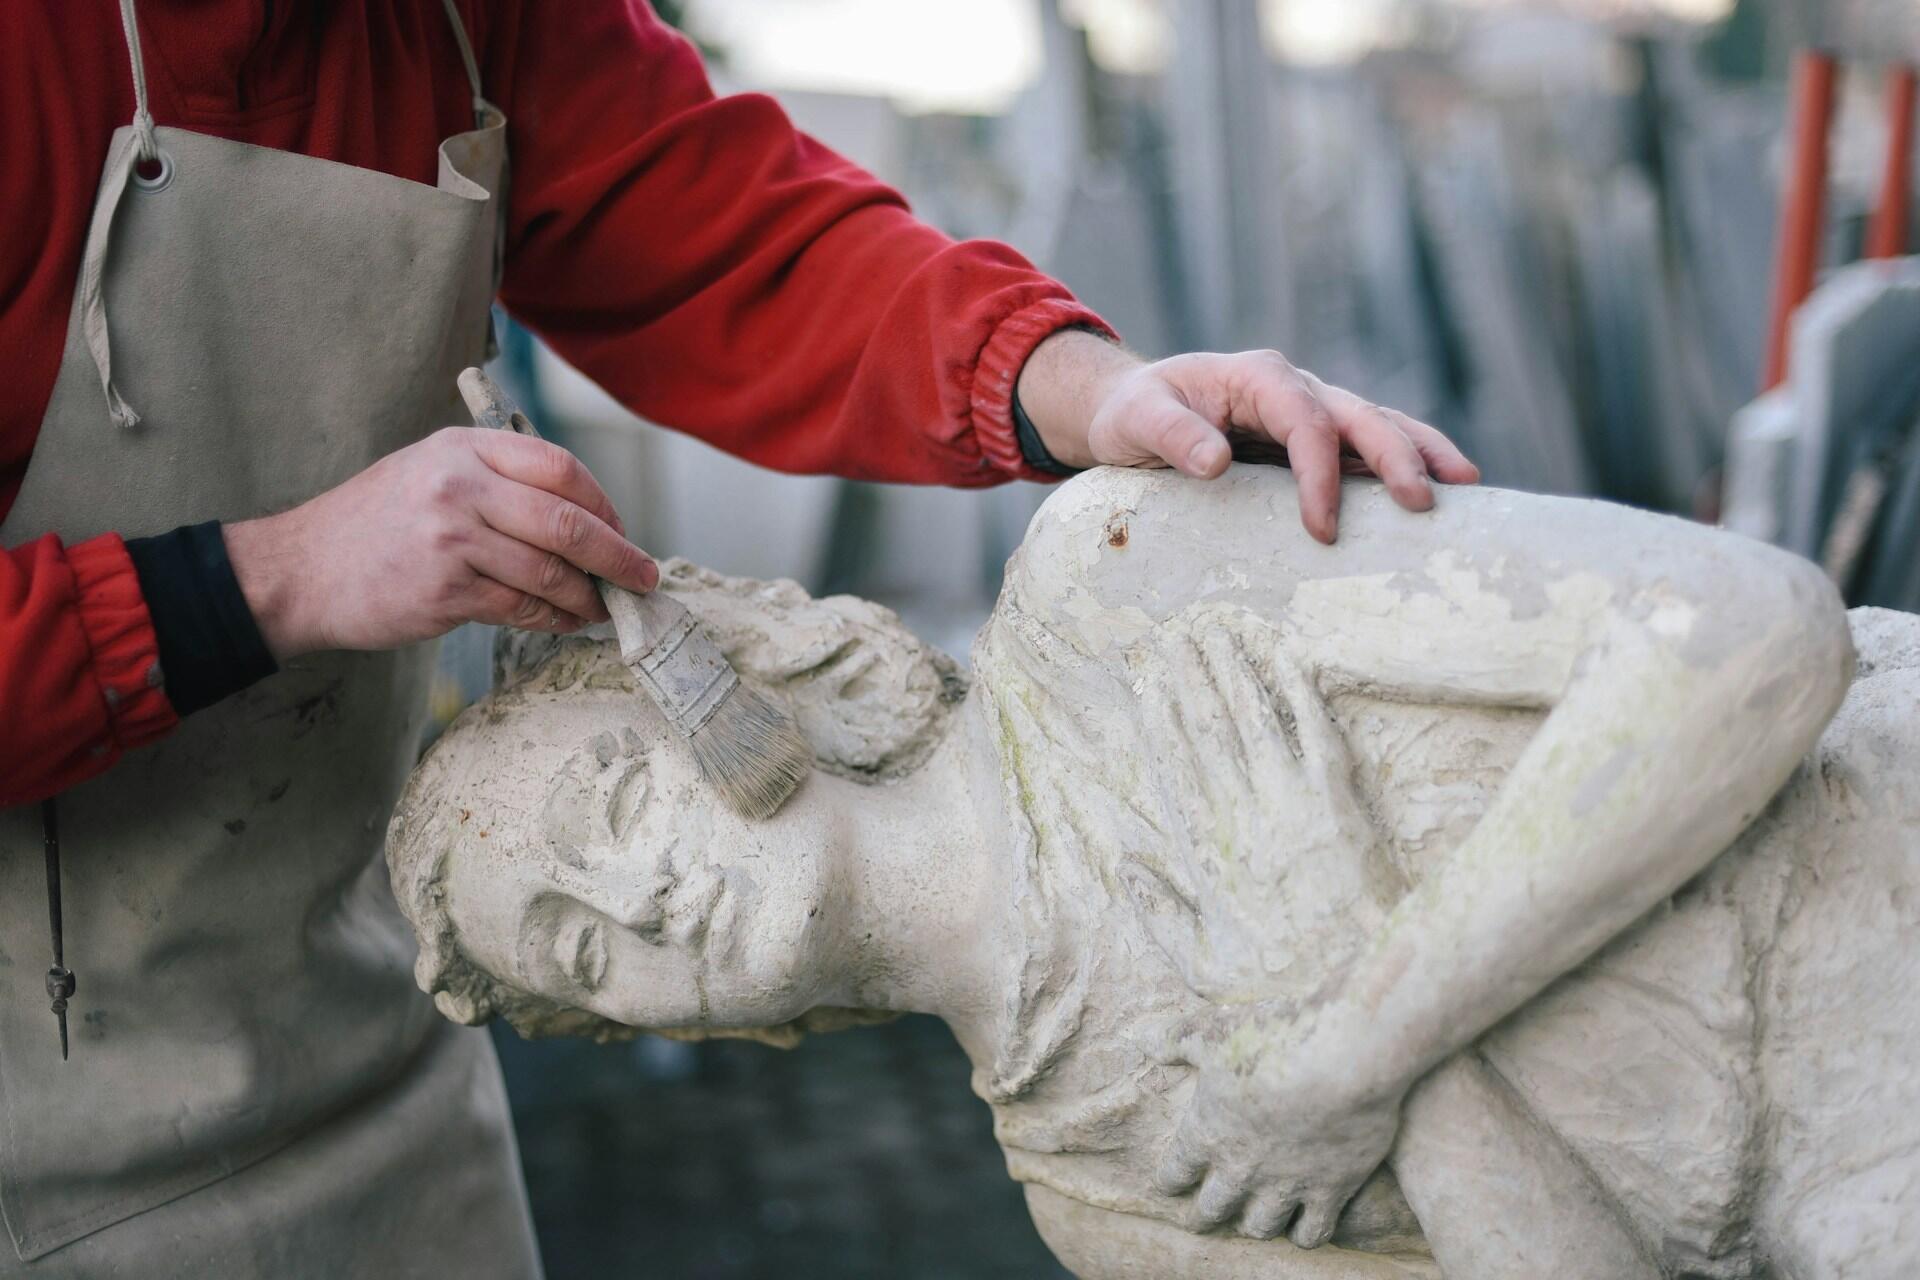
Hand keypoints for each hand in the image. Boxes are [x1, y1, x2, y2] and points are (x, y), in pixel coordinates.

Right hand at [225, 427, 657, 658]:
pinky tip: (565, 622)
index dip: (604, 504)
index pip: (560, 468)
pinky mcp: (445, 591)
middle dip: (617, 556)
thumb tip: (584, 517)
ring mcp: (452, 539)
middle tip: (643, 578)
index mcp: (464, 448)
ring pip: (550, 571)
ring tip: (603, 608)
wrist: (300, 571)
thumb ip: (499, 481)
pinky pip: (522, 607)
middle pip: (567, 521)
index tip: (622, 531)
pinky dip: (554, 619)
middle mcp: (460, 486)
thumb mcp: (432, 471)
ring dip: (588, 597)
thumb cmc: (375, 523)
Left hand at [1016, 332, 1477, 542]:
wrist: (1133, 409)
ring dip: (1422, 451)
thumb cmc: (1132, 414)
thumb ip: (1170, 435)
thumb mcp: (1134, 421)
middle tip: (1423, 504)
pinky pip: (1367, 446)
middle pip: (1358, 414)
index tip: (1321, 529)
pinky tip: (1440, 489)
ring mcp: (1311, 407)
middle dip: (1396, 456)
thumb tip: (1216, 461)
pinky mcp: (1317, 436)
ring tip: (1466, 485)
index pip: (1304, 421)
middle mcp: (1294, 386)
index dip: (1319, 473)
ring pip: (1379, 423)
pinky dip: (1405, 462)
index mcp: (1256, 376)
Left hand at [1154, 1007, 1402, 1247]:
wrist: (1342, 1056)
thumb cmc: (1272, 1038)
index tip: (1170, 1184)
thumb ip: (1174, 1040)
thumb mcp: (1211, 1031)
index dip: (1170, 1180)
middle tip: (1203, 1219)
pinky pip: (1312, 1232)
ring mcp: (1287, 1185)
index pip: (1175, 1173)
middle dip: (1204, 1216)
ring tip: (1254, 1221)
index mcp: (1207, 1134)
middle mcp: (1242, 1169)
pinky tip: (1303, 1227)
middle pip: (1212, 1209)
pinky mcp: (1331, 1190)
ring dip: (1254, 1224)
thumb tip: (1141, 1039)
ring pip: (1260, 1226)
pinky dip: (1304, 1234)